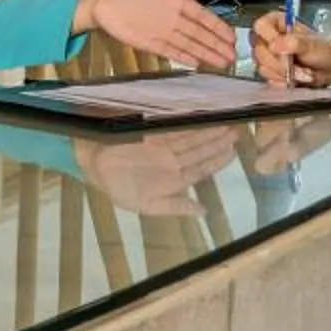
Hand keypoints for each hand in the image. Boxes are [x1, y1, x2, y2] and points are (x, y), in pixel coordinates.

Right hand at [70, 123, 240, 216]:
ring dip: (208, 133)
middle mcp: (173, 162)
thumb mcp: (147, 205)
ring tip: (225, 125)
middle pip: (199, 151)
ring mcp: (164, 146)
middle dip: (217, 142)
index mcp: (174, 180)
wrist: (94, 167)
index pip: (201, 169)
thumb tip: (203, 212)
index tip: (233, 152)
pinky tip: (202, 119)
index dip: (217, 161)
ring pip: (191, 139)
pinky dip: (189, 124)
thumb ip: (175, 207)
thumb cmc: (120, 188)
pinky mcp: (154, 134)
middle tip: (236, 132)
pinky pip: (176, 129)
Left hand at [73, 0, 239, 70]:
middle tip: (234, 55)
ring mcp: (161, 32)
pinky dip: (183, 57)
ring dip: (205, 54)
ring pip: (188, 45)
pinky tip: (196, 64)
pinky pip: (169, 51)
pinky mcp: (148, 42)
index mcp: (175, 0)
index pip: (202, 16)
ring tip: (222, 62)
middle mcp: (172, 18)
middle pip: (199, 34)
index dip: (217, 26)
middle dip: (217, 45)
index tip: (231, 36)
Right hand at [252, 13, 330, 88]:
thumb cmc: (323, 51)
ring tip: (303, 72)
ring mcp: (267, 56)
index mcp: (275, 23)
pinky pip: (269, 80)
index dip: (270, 39)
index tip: (284, 49)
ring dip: (285, 74)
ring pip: (263, 68)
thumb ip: (294, 42)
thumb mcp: (312, 44)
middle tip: (300, 66)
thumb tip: (275, 46)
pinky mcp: (270, 72)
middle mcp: (268, 38)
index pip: (260, 27)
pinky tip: (295, 79)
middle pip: (260, 51)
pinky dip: (284, 82)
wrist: (330, 69)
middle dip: (281, 63)